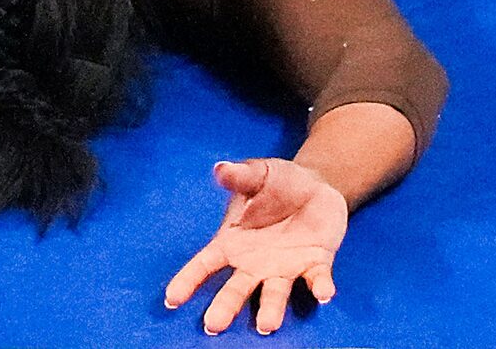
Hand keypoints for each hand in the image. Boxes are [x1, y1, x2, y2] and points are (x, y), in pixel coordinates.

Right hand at [164, 157, 347, 334]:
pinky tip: (323, 294)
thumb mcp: (257, 174)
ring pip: (275, 293)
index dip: (188, 280)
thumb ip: (239, 176)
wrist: (316, 185)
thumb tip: (220, 169)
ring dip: (271, 309)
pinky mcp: (315, 264)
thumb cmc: (278, 182)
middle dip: (226, 306)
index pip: (206, 264)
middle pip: (237, 288)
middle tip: (213, 325)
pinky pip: (317, 278)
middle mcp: (255, 263)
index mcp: (233, 242)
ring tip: (267, 324)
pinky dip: (320, 286)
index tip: (172, 299)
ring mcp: (285, 267)